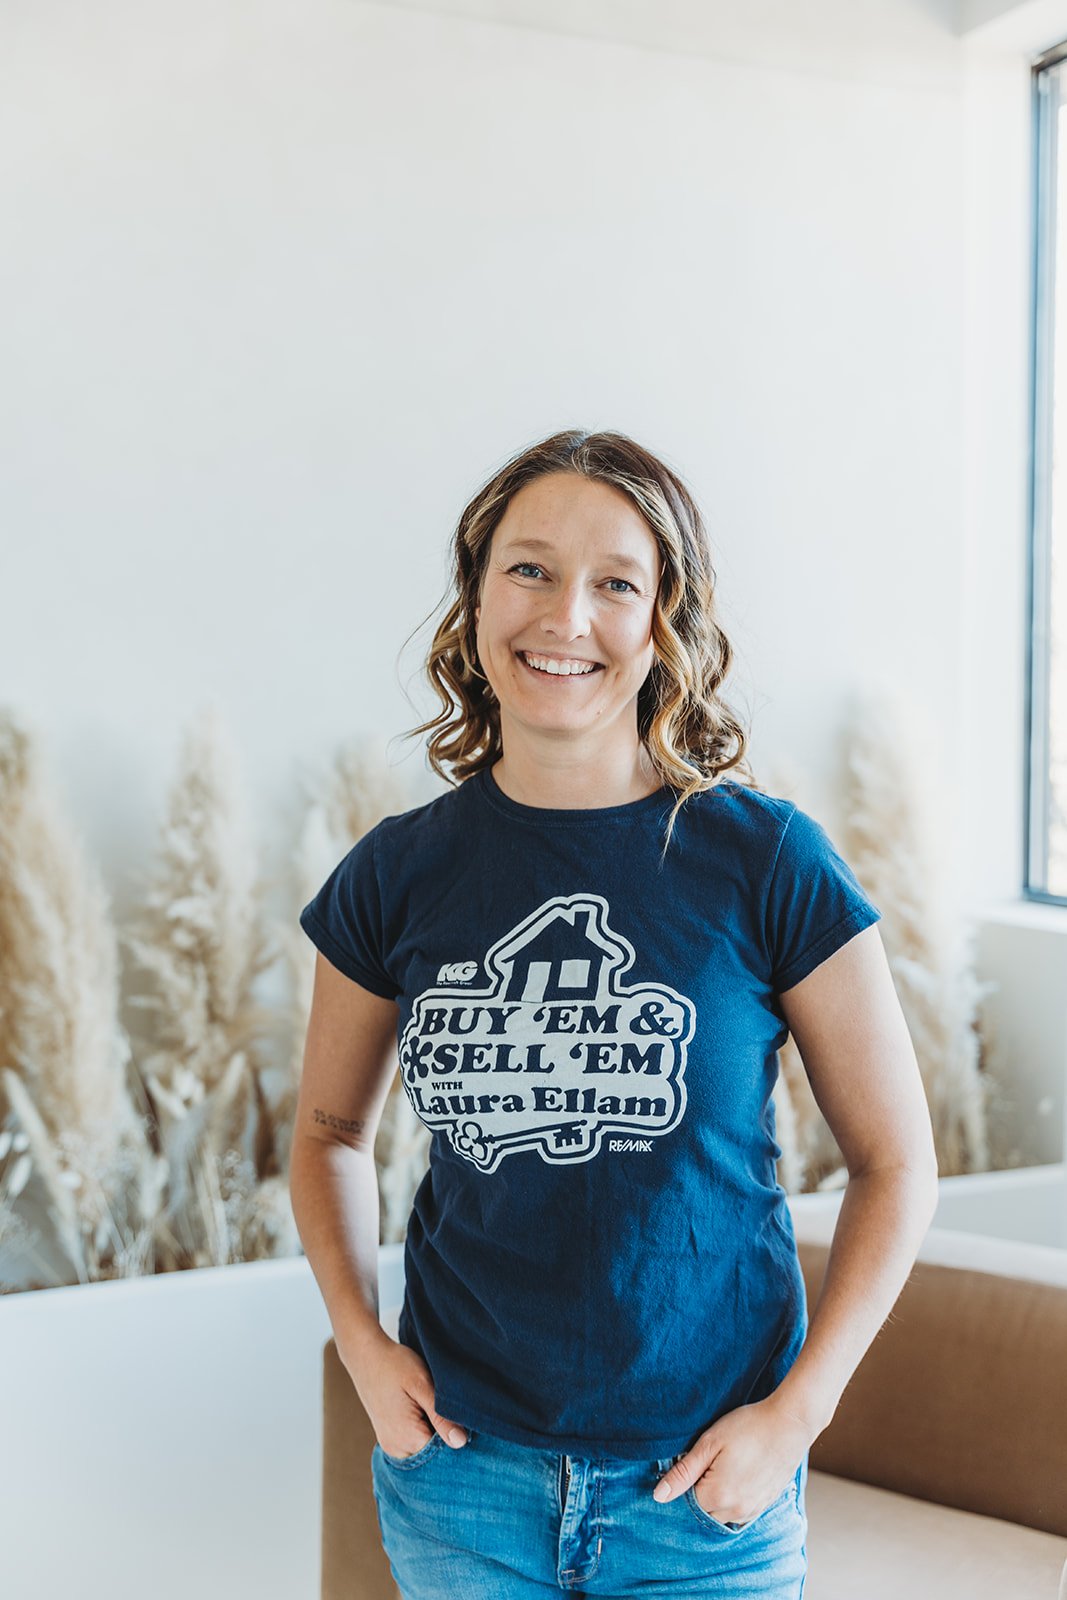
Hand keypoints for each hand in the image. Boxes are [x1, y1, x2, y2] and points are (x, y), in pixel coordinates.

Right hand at [337, 1327, 468, 1458]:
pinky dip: (424, 1431)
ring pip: (424, 1450)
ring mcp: (391, 1445)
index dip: (457, 1437)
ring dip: (435, 1434)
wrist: (365, 1354)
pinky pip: (413, 1444)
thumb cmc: (394, 1365)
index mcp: (406, 1438)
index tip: (463, 1418)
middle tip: (451, 1410)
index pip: (443, 1454)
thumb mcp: (422, 1385)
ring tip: (433, 1407)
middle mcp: (396, 1449)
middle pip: (433, 1456)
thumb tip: (461, 1443)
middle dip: (446, 1437)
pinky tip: (425, 1411)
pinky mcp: (389, 1437)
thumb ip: (441, 1416)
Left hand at [652, 1393, 812, 1521]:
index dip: (690, 1477)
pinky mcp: (765, 1505)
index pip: (688, 1499)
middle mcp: (735, 1511)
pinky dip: (735, 1496)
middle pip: (705, 1508)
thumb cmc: (748, 1426)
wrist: (790, 1423)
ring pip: (723, 1511)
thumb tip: (658, 1496)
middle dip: (703, 1487)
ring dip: (720, 1493)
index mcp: (717, 1496)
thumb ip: (683, 1472)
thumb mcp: (709, 1443)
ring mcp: (753, 1510)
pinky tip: (742, 1470)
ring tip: (731, 1462)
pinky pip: (741, 1510)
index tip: (700, 1457)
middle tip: (715, 1457)